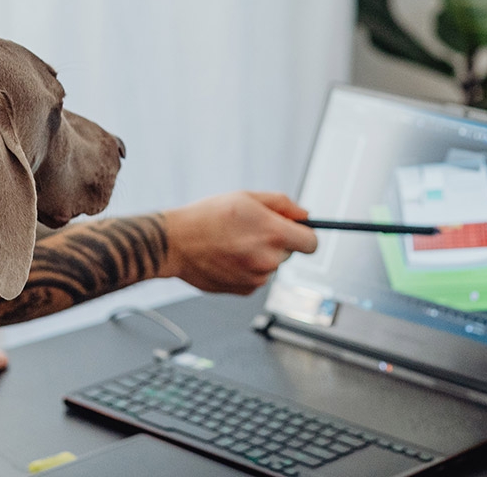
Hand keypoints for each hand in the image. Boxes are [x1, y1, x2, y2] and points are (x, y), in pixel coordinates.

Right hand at [159, 190, 317, 294]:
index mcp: (274, 233)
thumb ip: (282, 204)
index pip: (312, 243)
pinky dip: (247, 269)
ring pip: (271, 265)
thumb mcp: (246, 197)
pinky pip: (256, 277)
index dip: (304, 235)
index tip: (295, 231)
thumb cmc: (206, 217)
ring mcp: (257, 278)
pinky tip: (227, 257)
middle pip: (289, 253)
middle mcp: (269, 259)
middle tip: (249, 230)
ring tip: (233, 242)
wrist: (175, 243)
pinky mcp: (245, 290)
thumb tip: (304, 215)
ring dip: (259, 255)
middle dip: (276, 241)